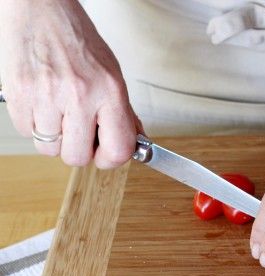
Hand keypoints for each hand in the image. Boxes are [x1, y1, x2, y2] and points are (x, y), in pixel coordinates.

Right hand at [0, 0, 138, 167]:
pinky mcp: (19, 95)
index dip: (111, 159)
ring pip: (50, 149)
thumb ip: (122, 112)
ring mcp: (46, 96)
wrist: (40, 9)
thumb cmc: (77, 40)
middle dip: (79, 148)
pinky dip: (34, 123)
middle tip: (79, 129)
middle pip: (78, 158)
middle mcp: (79, 95)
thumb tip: (133, 143)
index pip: (118, 150)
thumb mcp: (112, 74)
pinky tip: (42, 102)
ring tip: (58, 111)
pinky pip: (27, 132)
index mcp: (109, 91)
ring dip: (54, 137)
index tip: (105, 153)